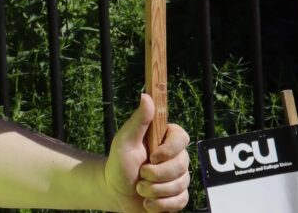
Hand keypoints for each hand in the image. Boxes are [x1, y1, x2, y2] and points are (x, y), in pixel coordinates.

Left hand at [103, 94, 189, 211]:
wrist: (115, 191)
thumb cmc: (118, 162)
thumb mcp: (125, 140)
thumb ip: (138, 120)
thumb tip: (146, 95)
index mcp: (164, 139)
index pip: (182, 137)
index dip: (170, 149)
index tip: (152, 156)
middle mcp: (175, 156)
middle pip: (182, 165)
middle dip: (157, 175)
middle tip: (140, 175)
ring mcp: (179, 177)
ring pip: (181, 185)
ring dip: (155, 190)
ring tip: (140, 189)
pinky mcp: (178, 196)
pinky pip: (181, 201)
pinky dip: (161, 205)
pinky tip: (148, 202)